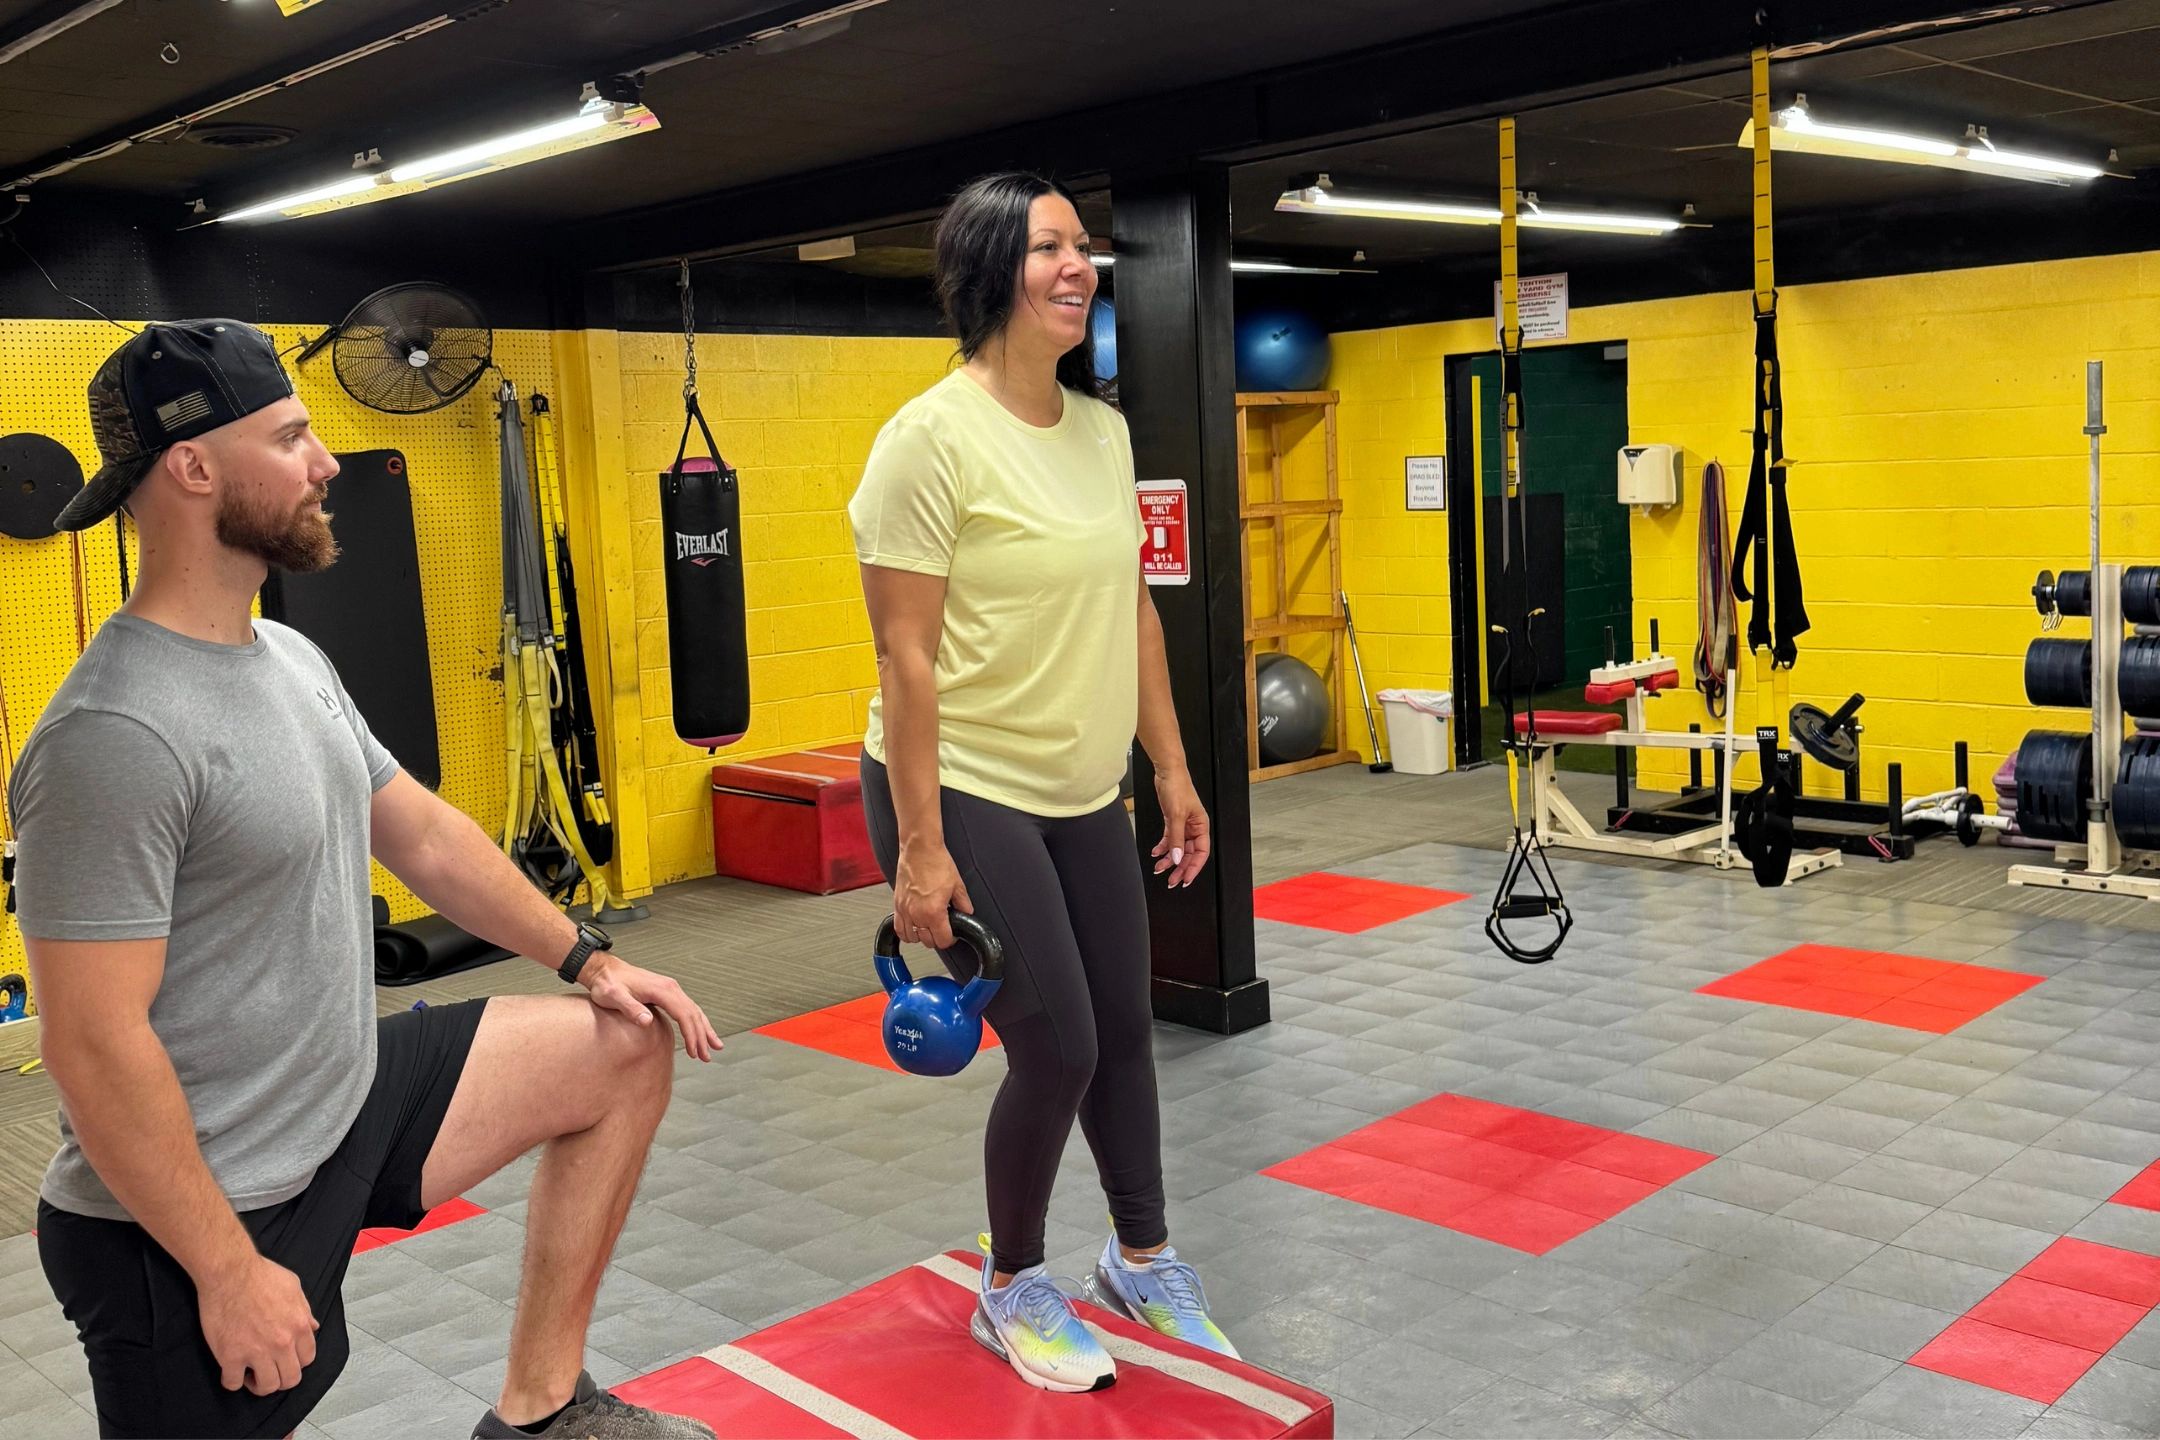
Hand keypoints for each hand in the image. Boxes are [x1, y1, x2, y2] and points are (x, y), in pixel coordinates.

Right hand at [198, 1254, 317, 1396]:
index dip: (296, 1362)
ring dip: (259, 1384)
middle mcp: (282, 1342)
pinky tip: (231, 1370)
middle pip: (290, 1379)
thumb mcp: (293, 1287)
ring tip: (251, 1373)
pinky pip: (233, 1383)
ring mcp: (256, 1351)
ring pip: (266, 1386)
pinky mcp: (230, 1356)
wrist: (230, 1271)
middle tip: (269, 1371)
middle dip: (281, 1378)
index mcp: (299, 1326)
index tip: (284, 1359)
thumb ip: (305, 1310)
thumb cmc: (259, 1274)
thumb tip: (313, 1327)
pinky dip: (232, 1381)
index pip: (307, 1359)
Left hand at [578, 954, 721, 1060]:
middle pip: (694, 1014)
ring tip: (713, 1047)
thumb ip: (631, 1008)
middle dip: (702, 1036)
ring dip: (704, 1029)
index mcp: (662, 990)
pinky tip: (700, 1031)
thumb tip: (648, 1021)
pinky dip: (696, 1021)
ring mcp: (670, 989)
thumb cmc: (607, 984)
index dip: (691, 1035)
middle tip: (706, 1057)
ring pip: (694, 1010)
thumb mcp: (614, 997)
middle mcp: (671, 987)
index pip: (684, 1015)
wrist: (604, 970)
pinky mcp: (666, 992)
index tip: (694, 1052)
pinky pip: (687, 1008)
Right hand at [894, 839, 971, 949]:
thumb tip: (967, 912)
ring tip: (928, 927)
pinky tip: (913, 926)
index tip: (952, 934)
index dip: (950, 940)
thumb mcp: (957, 884)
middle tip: (942, 929)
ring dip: (921, 936)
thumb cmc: (936, 862)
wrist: (920, 849)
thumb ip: (963, 903)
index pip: (942, 940)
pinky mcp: (897, 904)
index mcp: (934, 912)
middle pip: (927, 941)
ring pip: (911, 938)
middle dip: (937, 938)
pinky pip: (898, 928)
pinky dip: (905, 931)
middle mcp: (917, 914)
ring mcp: (905, 910)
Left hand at [1151, 766, 1209, 886]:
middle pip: (1188, 854)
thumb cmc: (1178, 787)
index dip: (1194, 868)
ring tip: (1159, 868)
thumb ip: (1176, 839)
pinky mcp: (1173, 821)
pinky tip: (1156, 853)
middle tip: (1171, 880)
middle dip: (1179, 868)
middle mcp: (1194, 827)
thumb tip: (1176, 858)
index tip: (1185, 880)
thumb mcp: (1176, 816)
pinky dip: (1163, 848)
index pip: (1201, 854)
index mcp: (1201, 826)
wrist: (1167, 772)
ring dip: (1169, 859)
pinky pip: (1169, 839)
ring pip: (1177, 848)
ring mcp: (1183, 825)